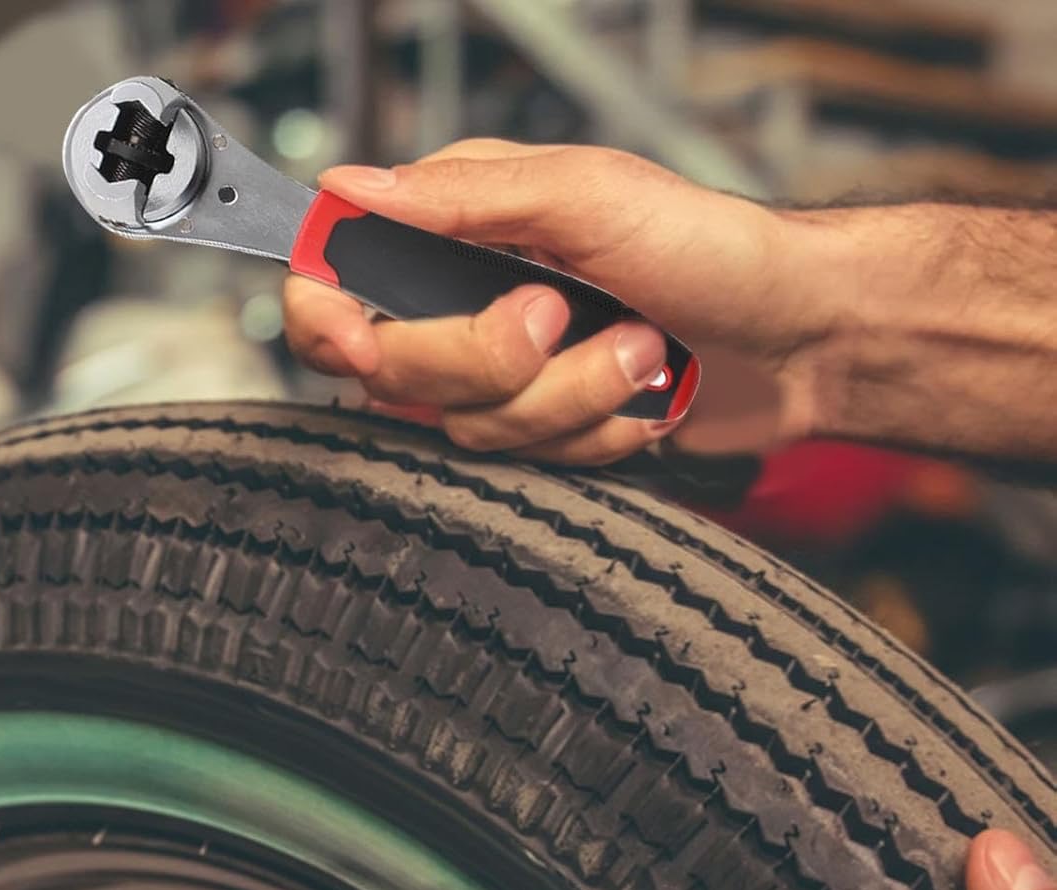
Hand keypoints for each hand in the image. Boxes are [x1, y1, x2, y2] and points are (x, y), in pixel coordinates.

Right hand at [283, 141, 833, 464]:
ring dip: (571, 394)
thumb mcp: (586, 194)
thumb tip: (350, 187)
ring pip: (472, 428)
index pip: (337, 282)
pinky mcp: (548, 432)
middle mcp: (468, 307)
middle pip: (399, 373)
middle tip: (562, 312)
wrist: (799, 336)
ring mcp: (508, 378)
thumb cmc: (712, 247)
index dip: (330, 320)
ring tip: (638, 348)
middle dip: (492, 358)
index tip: (365, 339)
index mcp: (458, 233)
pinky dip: (597, 432)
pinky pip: (533, 461)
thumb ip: (462, 196)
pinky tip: (642, 395)